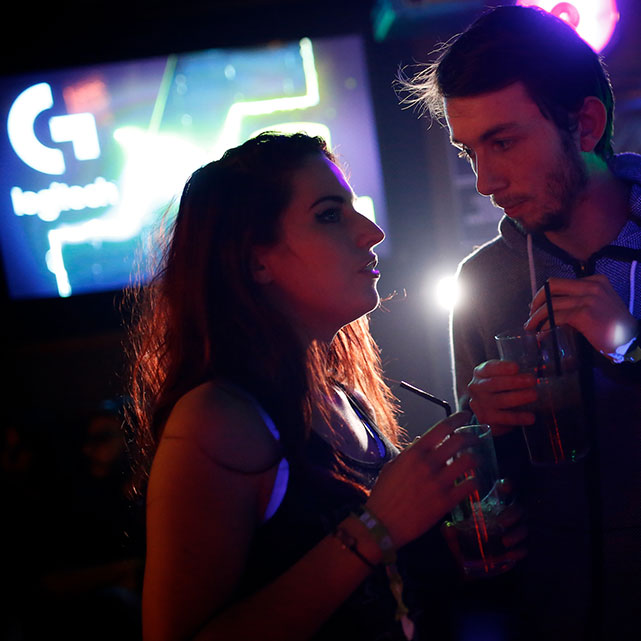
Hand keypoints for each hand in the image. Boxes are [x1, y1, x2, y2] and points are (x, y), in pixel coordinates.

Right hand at [365, 411, 478, 548]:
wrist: (382, 523)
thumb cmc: (384, 494)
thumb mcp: (392, 466)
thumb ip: (409, 453)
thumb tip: (423, 441)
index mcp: (415, 453)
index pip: (442, 428)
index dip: (457, 419)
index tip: (466, 415)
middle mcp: (428, 464)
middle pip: (460, 441)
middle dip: (472, 437)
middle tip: (476, 439)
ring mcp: (439, 482)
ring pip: (469, 462)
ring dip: (476, 459)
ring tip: (476, 461)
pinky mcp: (446, 502)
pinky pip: (469, 486)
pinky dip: (475, 481)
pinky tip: (473, 482)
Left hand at [442, 479, 527, 578]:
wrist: (466, 563)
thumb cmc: (461, 540)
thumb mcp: (454, 532)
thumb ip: (450, 530)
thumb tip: (447, 527)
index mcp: (491, 506)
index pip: (503, 491)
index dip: (507, 486)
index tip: (504, 487)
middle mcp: (505, 516)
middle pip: (517, 509)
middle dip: (512, 514)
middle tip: (501, 521)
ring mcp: (512, 532)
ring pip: (523, 528)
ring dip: (516, 533)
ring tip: (505, 541)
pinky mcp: (515, 549)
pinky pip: (523, 548)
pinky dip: (518, 551)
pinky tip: (510, 554)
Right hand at [466, 360, 536, 435]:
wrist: (484, 410)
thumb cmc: (496, 390)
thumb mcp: (497, 377)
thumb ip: (510, 374)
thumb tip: (533, 374)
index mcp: (480, 373)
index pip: (489, 368)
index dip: (502, 367)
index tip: (516, 367)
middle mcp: (477, 388)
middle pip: (495, 383)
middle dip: (515, 382)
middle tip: (531, 381)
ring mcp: (480, 404)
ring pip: (500, 400)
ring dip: (519, 397)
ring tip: (534, 395)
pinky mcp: (486, 419)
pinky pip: (504, 418)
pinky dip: (519, 417)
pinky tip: (530, 417)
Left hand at [524, 276, 636, 353]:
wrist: (632, 341)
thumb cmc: (614, 327)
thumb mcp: (599, 305)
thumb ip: (580, 301)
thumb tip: (552, 307)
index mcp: (595, 281)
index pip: (560, 282)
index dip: (544, 293)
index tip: (537, 306)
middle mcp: (591, 285)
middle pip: (552, 285)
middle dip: (537, 299)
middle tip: (530, 314)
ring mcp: (588, 298)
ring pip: (551, 303)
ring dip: (536, 316)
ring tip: (531, 327)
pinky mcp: (584, 313)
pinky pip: (556, 316)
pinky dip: (545, 325)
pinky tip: (542, 332)